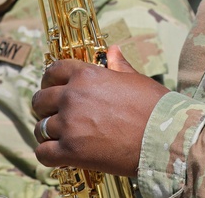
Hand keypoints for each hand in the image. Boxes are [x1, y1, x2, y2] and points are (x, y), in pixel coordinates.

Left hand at [31, 45, 168, 176]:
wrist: (164, 136)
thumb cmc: (154, 106)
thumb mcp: (135, 79)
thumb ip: (118, 66)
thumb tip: (113, 51)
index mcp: (86, 75)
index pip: (53, 71)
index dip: (49, 80)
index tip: (52, 88)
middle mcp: (73, 96)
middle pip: (40, 100)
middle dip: (45, 108)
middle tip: (55, 115)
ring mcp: (70, 124)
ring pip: (40, 127)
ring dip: (48, 132)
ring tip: (59, 137)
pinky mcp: (71, 151)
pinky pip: (43, 153)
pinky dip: (48, 155)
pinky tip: (60, 155)